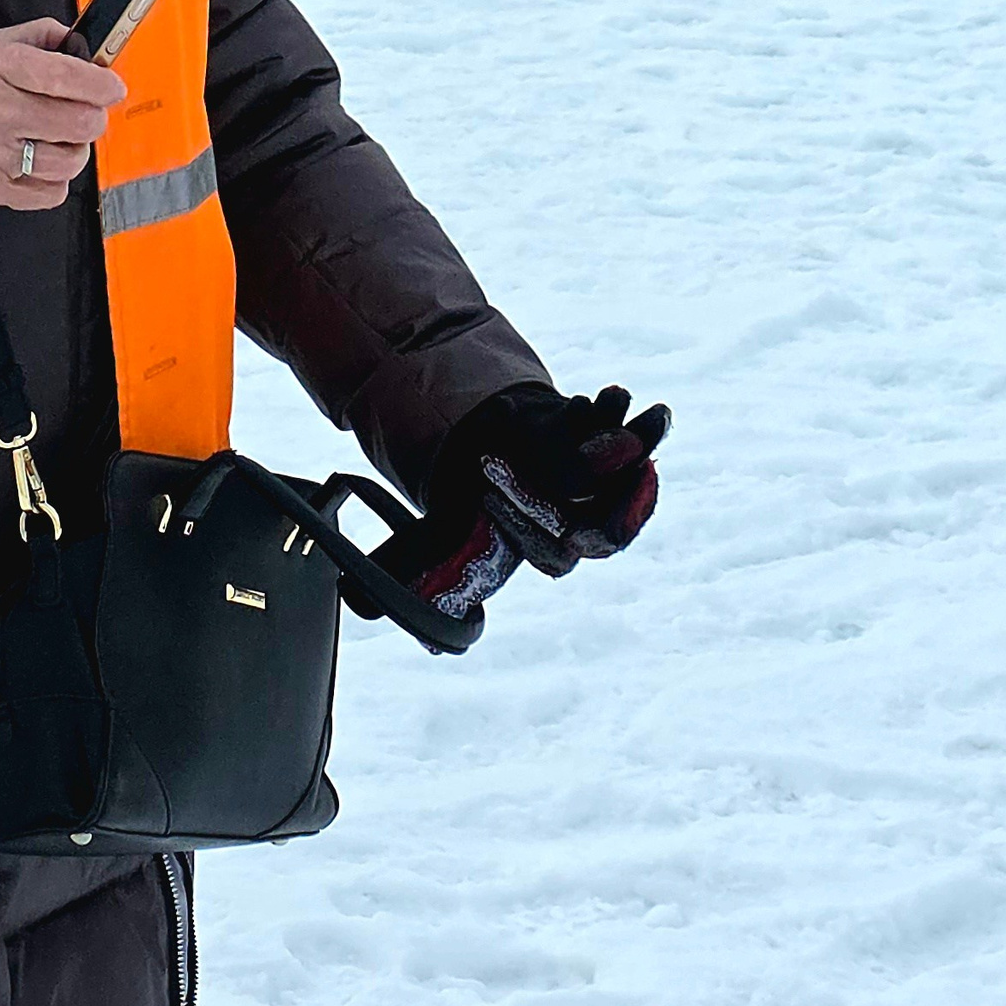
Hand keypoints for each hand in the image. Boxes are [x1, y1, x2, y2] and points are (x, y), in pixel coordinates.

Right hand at [0, 17, 122, 211]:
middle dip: (92, 118)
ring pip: (70, 161)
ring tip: (58, 141)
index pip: (71, 76)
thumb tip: (76, 40)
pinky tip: (39, 166)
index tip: (111, 86)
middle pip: (81, 123)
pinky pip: (50, 194)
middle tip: (84, 114)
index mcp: (2, 67)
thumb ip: (36, 36)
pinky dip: (54, 182)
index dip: (102, 83)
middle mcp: (0, 110)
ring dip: (74, 151)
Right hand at [370, 382, 667, 627]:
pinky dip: (623, 415)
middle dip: (625, 493)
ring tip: (650, 417)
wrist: (486, 451)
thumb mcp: (432, 536)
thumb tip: (355, 606)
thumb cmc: (467, 498)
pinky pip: (625, 432)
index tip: (568, 518)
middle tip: (635, 467)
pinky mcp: (603, 444)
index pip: (566, 549)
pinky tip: (617, 399)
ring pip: (627, 470)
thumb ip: (408, 568)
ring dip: (639, 443)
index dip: (568, 532)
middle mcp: (576, 516)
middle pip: (611, 517)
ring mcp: (596, 480)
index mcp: (543, 544)